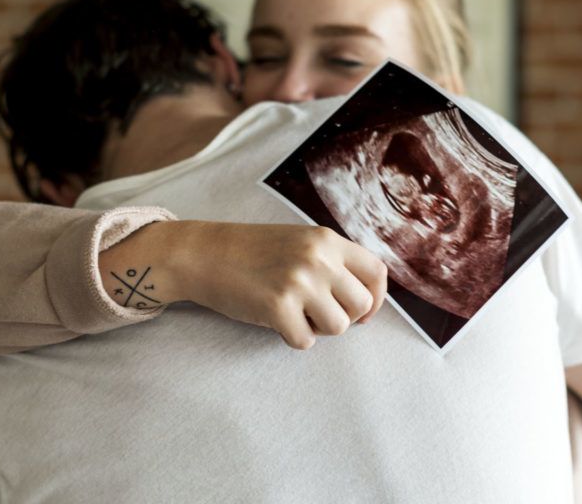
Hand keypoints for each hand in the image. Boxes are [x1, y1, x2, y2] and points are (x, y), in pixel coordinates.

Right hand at [99, 221, 387, 348]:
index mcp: (327, 240)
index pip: (377, 273)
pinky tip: (274, 320)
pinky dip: (291, 337)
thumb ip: (332, 262)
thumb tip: (365, 300)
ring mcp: (299, 282)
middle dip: (343, 317)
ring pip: (338, 327)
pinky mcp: (278, 307)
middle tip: (316, 313)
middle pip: (360, 305)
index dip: (376, 299)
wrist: (204, 254)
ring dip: (317, 328)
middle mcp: (318, 258)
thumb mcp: (299, 242)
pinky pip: (305, 340)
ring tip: (294, 314)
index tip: (361, 312)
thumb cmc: (251, 252)